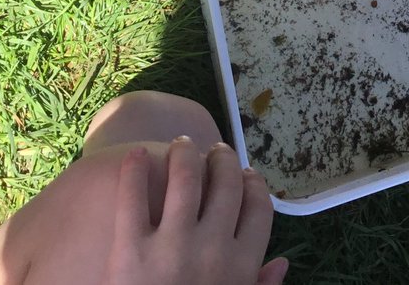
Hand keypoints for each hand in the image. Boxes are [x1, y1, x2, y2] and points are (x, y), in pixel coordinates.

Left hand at [102, 138, 287, 284]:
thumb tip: (280, 263)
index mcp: (242, 264)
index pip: (258, 207)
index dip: (253, 184)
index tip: (246, 174)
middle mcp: (213, 246)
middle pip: (226, 183)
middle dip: (223, 160)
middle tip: (214, 150)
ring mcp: (171, 245)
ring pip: (185, 177)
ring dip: (185, 153)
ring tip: (180, 144)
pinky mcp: (128, 248)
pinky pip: (131, 197)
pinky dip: (134, 169)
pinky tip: (135, 156)